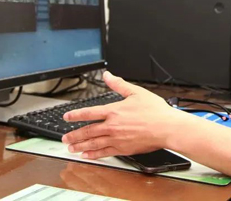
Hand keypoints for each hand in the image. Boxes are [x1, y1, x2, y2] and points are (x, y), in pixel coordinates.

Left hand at [61, 71, 180, 158]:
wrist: (166, 128)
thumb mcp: (136, 92)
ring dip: (80, 146)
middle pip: (87, 131)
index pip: (89, 113)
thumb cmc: (155, 111)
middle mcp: (112, 126)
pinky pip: (104, 153)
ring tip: (70, 148)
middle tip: (64, 138)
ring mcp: (116, 139)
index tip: (67, 117)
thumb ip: (119, 85)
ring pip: (93, 143)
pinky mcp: (123, 149)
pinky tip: (86, 155)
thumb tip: (108, 76)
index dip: (75, 115)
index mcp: (114, 111)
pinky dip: (93, 155)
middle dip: (74, 135)